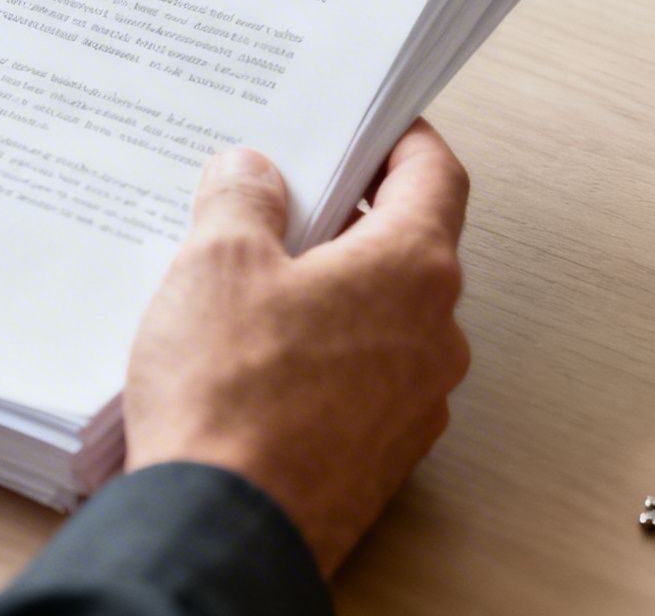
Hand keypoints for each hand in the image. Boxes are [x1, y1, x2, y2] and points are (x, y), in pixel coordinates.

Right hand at [123, 119, 469, 574]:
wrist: (224, 528)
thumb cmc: (231, 399)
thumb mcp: (217, 263)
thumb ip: (241, 199)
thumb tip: (252, 173)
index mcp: (412, 270)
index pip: (437, 176)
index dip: (404, 140)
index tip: (376, 127)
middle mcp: (434, 336)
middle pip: (408, 247)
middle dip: (349, 218)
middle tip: (284, 202)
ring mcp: (415, 403)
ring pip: (384, 319)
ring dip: (333, 293)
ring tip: (252, 288)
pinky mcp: (380, 455)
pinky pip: (364, 381)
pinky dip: (324, 357)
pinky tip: (256, 361)